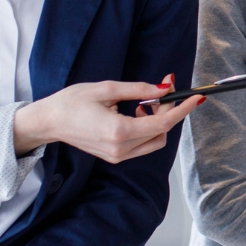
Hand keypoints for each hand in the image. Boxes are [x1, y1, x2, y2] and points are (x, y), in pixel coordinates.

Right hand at [12, 73, 202, 160]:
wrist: (49, 122)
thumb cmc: (72, 102)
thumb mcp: (106, 89)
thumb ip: (139, 90)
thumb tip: (164, 88)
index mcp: (119, 132)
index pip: (162, 123)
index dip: (182, 110)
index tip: (196, 98)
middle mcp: (121, 149)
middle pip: (161, 133)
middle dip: (168, 112)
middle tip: (161, 91)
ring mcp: (117, 156)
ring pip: (155, 142)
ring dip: (158, 122)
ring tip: (145, 103)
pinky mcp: (115, 157)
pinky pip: (142, 145)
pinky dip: (147, 130)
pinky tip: (137, 113)